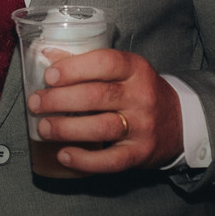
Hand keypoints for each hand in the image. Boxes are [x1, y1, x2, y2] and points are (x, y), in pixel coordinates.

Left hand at [26, 48, 183, 174]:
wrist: (179, 121)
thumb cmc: (139, 92)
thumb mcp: (122, 70)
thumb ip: (86, 63)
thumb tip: (47, 55)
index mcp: (135, 68)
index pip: (105, 63)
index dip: (74, 68)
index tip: (49, 76)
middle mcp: (141, 96)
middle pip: (97, 96)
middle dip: (60, 100)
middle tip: (36, 103)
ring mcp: (143, 126)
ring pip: (102, 127)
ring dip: (67, 128)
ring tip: (44, 127)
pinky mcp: (140, 153)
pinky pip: (111, 160)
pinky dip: (85, 160)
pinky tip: (64, 155)